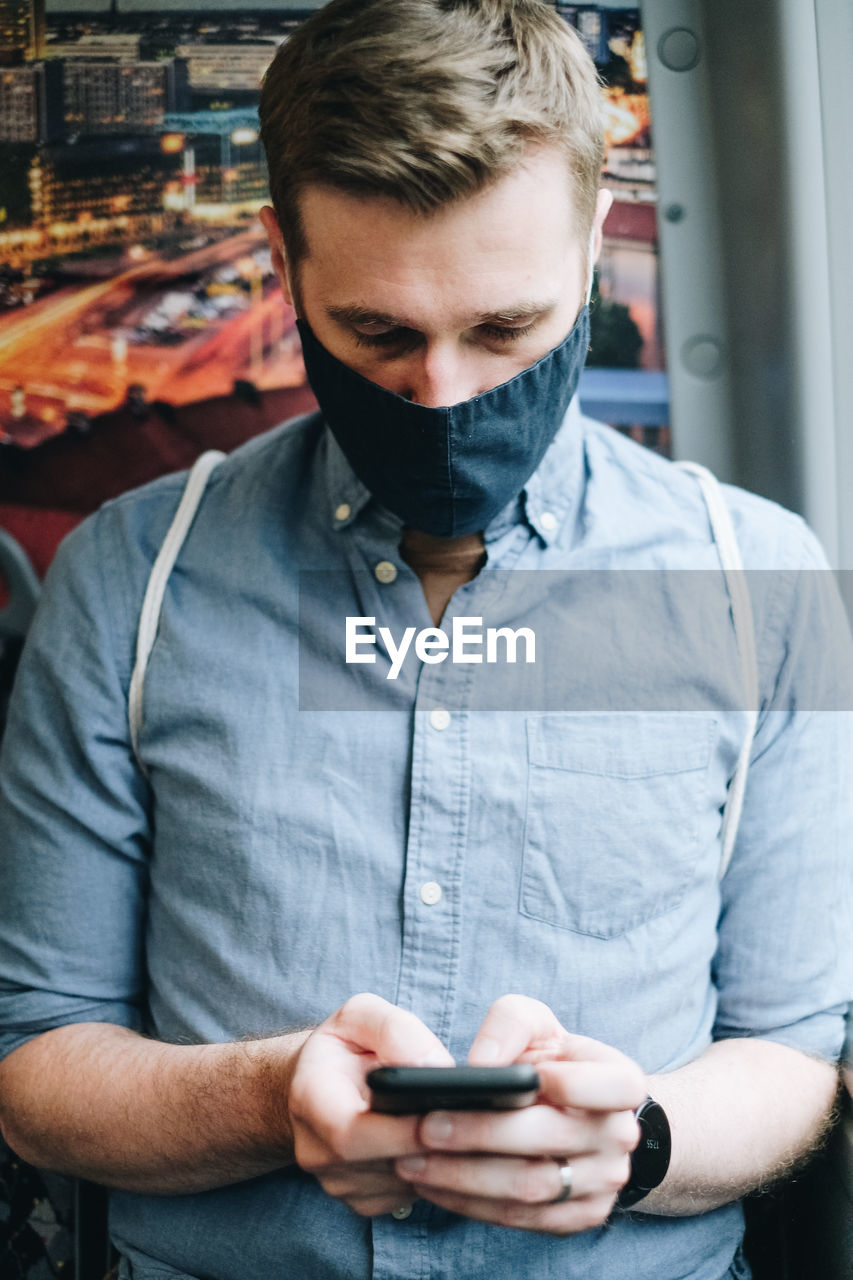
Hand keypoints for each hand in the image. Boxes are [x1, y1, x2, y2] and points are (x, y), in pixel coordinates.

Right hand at [288, 993, 453, 1215]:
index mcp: (309, 1099)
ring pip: (401, 1184)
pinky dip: (434, 1174)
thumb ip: (394, 1029)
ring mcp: (338, 1182)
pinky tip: (451, 1143)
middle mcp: (316, 1151)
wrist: (318, 1082)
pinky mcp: (361, 1199)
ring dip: (438, 1162)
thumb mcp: (360, 1015)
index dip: (400, 1132)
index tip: (443, 1113)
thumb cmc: (343, 1045)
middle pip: (383, 1165)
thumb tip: (434, 1065)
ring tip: (472, 1129)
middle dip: (432, 1145)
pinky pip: (406, 1195)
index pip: (351, 1134)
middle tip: (477, 1122)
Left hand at [394, 994, 646, 1234]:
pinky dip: (470, 1204)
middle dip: (480, 1133)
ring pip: (530, 1188)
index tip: (514, 1075)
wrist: (576, 1113)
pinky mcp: (577, 1217)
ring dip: (464, 1177)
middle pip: (549, 1140)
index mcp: (622, 1082)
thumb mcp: (536, 1024)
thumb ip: (510, 1024)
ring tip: (413, 1159)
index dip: (569, 1084)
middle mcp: (620, 1137)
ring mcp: (603, 1184)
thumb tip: (481, 1065)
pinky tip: (431, 1184)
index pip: (614, 1087)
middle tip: (425, 1124)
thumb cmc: (550, 1058)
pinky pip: (520, 1219)